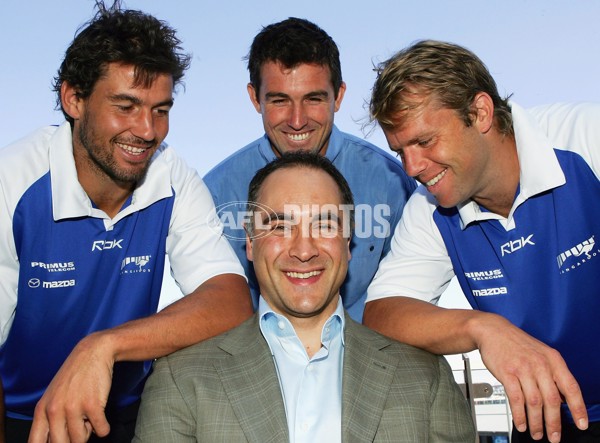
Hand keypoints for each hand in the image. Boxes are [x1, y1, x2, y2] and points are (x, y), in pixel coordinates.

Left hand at [28, 334, 112, 442]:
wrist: (93, 352)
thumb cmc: (75, 376)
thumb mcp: (53, 397)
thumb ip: (50, 421)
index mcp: (42, 410)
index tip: (64, 440)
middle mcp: (54, 411)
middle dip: (74, 439)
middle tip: (79, 426)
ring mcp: (73, 408)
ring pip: (81, 440)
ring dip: (89, 432)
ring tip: (89, 417)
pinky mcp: (93, 405)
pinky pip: (101, 431)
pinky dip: (104, 427)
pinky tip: (101, 415)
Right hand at [476, 317, 587, 441]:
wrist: (493, 330)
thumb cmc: (517, 344)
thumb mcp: (542, 354)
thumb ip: (552, 375)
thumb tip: (562, 400)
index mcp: (553, 360)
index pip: (571, 387)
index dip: (578, 408)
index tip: (580, 424)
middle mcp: (540, 364)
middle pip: (552, 400)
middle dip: (554, 423)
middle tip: (553, 437)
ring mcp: (523, 368)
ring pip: (534, 402)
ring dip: (536, 422)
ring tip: (537, 433)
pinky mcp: (507, 373)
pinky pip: (515, 398)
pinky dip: (519, 414)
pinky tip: (520, 423)